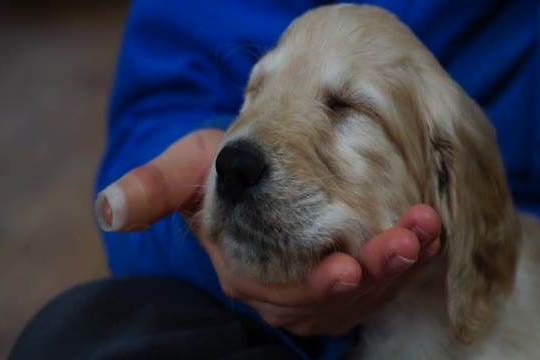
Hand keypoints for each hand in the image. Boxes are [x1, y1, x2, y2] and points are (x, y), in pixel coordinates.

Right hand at [95, 129, 441, 335]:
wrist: (258, 174)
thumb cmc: (225, 174)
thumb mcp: (188, 170)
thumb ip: (154, 189)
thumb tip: (108, 206)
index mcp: (249, 270)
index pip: (282, 291)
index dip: (314, 286)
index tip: (346, 269)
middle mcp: (288, 288)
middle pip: (336, 296)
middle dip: (375, 273)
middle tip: (406, 243)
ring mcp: (325, 286)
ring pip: (369, 291)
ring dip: (402, 263)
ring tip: (426, 229)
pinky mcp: (356, 273)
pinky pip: (387, 276)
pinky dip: (412, 256)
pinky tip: (430, 231)